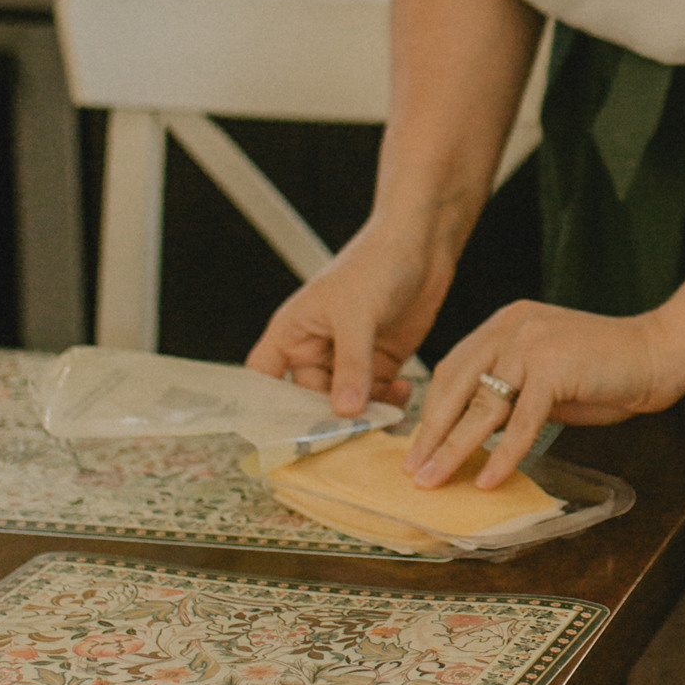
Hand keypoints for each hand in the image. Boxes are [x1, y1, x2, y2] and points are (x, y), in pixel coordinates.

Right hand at [246, 223, 453, 417]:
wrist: (422, 244)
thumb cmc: (375, 263)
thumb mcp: (357, 314)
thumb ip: (351, 364)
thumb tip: (344, 411)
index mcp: (293, 333)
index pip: (263, 378)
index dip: (265, 408)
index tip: (280, 435)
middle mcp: (316, 350)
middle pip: (309, 401)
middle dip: (327, 421)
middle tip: (346, 441)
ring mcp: (350, 359)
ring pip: (347, 404)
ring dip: (363, 416)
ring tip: (381, 420)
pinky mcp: (382, 362)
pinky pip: (378, 396)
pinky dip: (388, 403)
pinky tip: (402, 396)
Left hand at [406, 300, 684, 488]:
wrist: (660, 352)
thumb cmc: (607, 369)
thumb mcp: (546, 375)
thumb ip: (512, 391)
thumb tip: (475, 432)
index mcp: (505, 323)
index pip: (453, 369)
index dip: (433, 411)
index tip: (420, 445)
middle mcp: (511, 327)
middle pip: (457, 387)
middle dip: (431, 434)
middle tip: (415, 471)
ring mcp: (531, 344)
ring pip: (482, 407)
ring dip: (453, 449)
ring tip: (434, 481)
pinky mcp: (553, 368)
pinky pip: (521, 422)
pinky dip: (503, 455)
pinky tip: (489, 480)